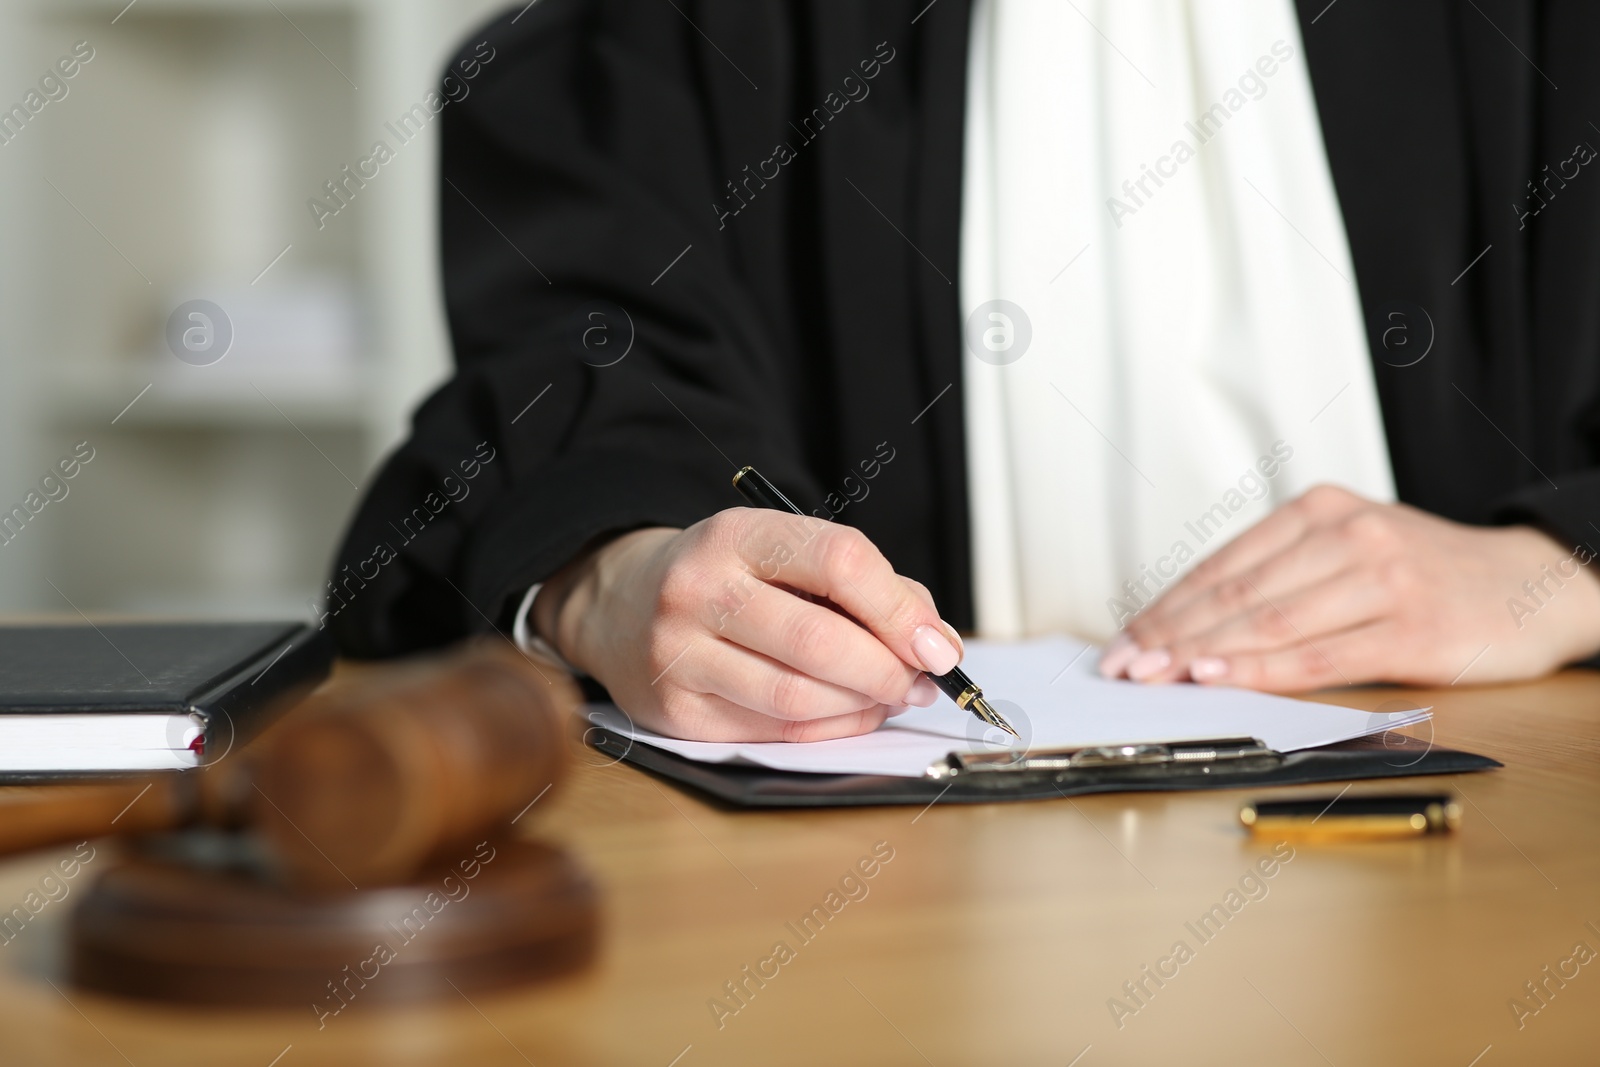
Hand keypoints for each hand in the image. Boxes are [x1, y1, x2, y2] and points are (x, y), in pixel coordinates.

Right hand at [532, 510, 965, 740]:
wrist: (620, 605)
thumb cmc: (726, 578)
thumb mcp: (783, 551)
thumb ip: (862, 585)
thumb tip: (931, 642)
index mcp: (735, 535)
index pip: (838, 561)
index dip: (900, 609)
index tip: (937, 645)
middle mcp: (698, 590)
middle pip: (820, 641)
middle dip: (888, 670)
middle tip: (920, 681)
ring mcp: (679, 655)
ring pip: (798, 699)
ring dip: (862, 706)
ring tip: (887, 697)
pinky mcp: (677, 713)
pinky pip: (775, 733)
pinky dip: (829, 729)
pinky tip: (846, 714)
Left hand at [1099, 485, 1599, 689]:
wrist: (1532, 583)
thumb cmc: (1426, 575)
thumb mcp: (1349, 550)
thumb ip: (1281, 576)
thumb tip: (1191, 625)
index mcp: (1320, 510)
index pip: (1223, 564)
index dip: (1166, 606)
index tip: (1123, 640)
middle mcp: (1347, 534)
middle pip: (1236, 592)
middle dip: (1169, 633)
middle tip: (1122, 666)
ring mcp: (1381, 578)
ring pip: (1270, 621)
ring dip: (1203, 652)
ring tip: (1155, 676)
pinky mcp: (1411, 627)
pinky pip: (1321, 654)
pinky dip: (1263, 669)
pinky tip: (1221, 676)